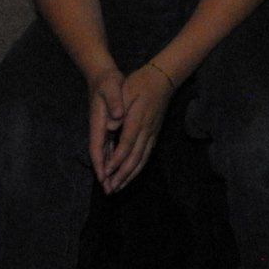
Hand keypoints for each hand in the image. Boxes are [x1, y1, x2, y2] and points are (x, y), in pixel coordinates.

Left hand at [94, 64, 174, 193]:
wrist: (163, 79)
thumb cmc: (140, 83)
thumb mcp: (126, 90)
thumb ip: (118, 107)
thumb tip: (111, 124)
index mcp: (137, 120)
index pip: (126, 144)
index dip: (116, 161)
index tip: (105, 173)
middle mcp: (147, 130)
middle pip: (135, 157)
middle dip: (122, 175)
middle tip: (110, 189)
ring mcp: (152, 133)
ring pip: (142, 159)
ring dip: (130, 175)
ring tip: (119, 188)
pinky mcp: (154, 134)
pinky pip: (147, 155)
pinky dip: (139, 168)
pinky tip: (132, 175)